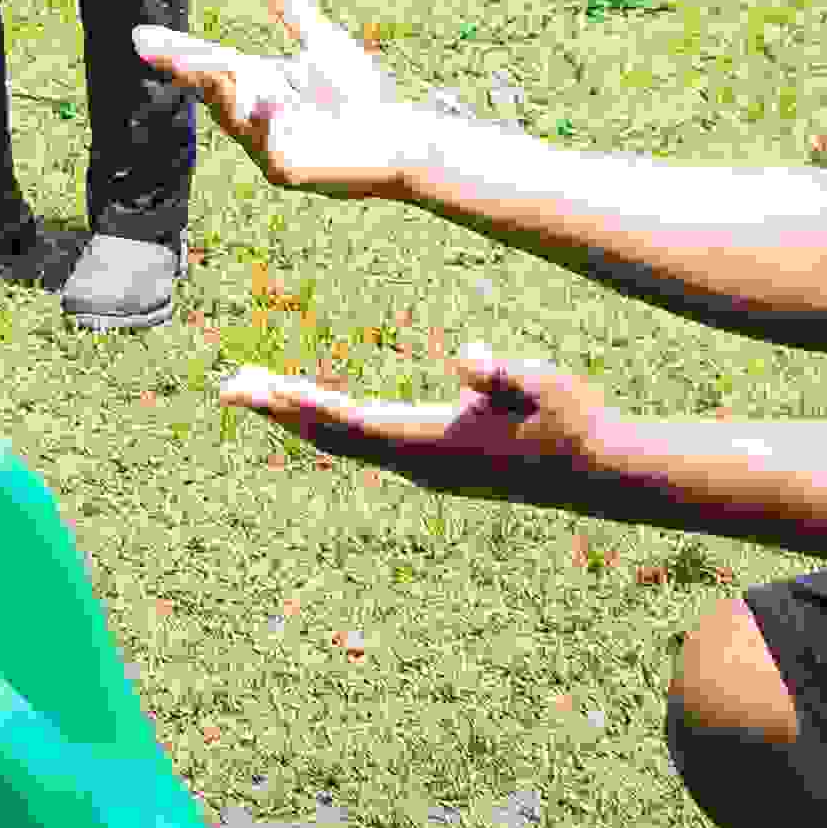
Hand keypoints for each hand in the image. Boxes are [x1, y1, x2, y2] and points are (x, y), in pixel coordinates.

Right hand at [135, 0, 449, 196]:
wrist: (401, 137)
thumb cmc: (365, 97)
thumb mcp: (324, 47)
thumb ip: (296, 18)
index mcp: (257, 87)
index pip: (207, 66)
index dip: (174, 52)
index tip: (139, 35)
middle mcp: (253, 119)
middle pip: (211, 88)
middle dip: (190, 66)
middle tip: (162, 46)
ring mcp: (265, 148)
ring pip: (232, 113)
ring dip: (231, 89)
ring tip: (232, 67)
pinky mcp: (285, 170)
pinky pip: (265, 139)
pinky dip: (269, 116)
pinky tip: (276, 101)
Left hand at [216, 339, 646, 512]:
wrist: (600, 471)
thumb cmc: (572, 420)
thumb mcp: (544, 384)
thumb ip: (503, 371)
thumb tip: (468, 356)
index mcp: (436, 446)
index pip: (353, 424)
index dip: (305, 404)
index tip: (259, 388)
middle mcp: (421, 465)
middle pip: (334, 437)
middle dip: (280, 411)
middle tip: (226, 389)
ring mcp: (427, 468)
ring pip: (346, 442)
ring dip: (298, 416)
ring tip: (252, 389)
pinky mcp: (436, 464)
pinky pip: (366, 444)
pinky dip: (329, 422)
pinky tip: (312, 405)